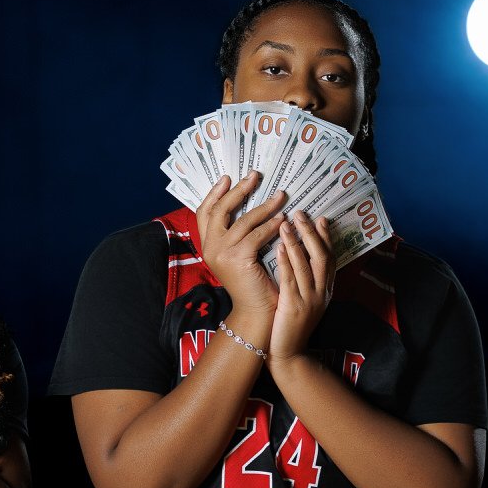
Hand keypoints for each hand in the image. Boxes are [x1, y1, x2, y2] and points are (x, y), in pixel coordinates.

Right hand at [194, 172, 285, 337]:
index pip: (204, 212)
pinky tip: (283, 219)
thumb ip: (238, 234)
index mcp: (208, 244)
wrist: (256, 312)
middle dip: (238, 191)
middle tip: (255, 176)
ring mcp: (221, 253)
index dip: (215, 193)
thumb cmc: (253, 282)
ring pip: (243, 221)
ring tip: (281, 196)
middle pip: (219, 210)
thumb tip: (252, 204)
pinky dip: (271, 225)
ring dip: (264, 206)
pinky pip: (256, 235)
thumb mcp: (239, 254)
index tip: (228, 178)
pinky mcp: (237, 259)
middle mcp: (210, 247)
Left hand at [268, 213, 334, 365]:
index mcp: (326, 291)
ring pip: (307, 265)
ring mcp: (309, 300)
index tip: (320, 218)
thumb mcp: (305, 302)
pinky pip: (291, 280)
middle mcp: (322, 293)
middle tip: (302, 213)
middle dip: (312, 233)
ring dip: (297, 241)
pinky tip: (280, 247)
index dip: (326, 238)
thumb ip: (306, 282)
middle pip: (322, 257)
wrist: (288, 355)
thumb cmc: (291, 326)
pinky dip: (287, 261)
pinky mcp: (294, 307)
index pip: (330, 258)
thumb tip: (300, 257)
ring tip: (287, 222)